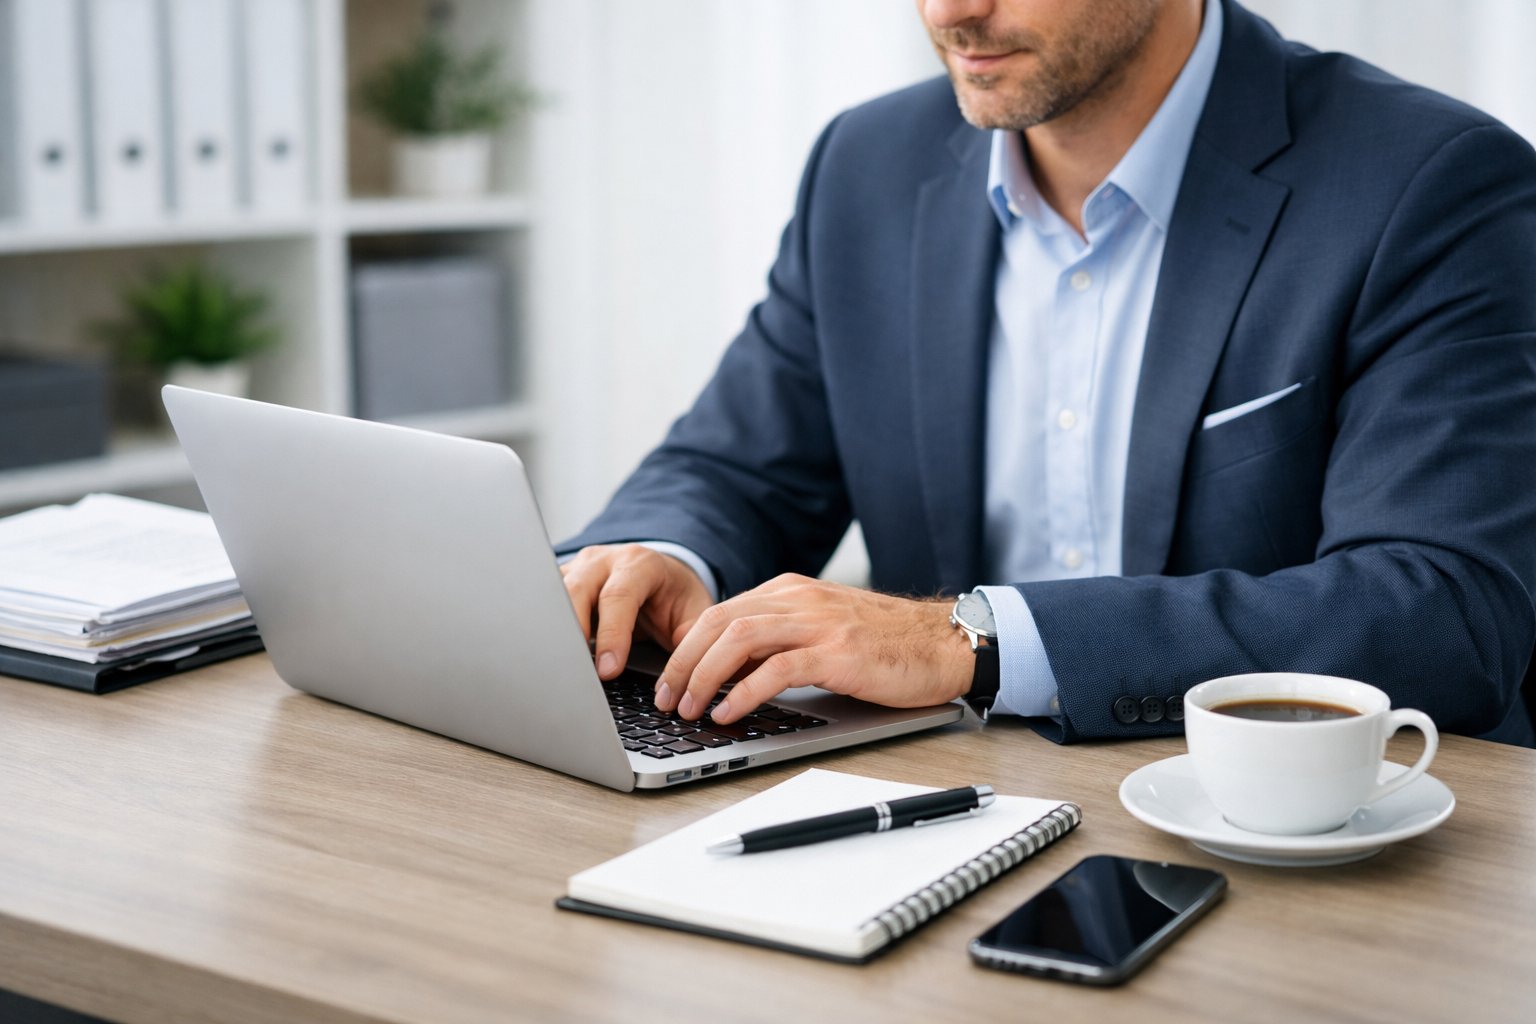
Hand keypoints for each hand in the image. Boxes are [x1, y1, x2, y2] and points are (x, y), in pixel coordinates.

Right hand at [560, 544, 713, 680]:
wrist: (662, 575)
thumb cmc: (676, 597)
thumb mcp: (694, 614)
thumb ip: (690, 641)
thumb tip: (678, 679)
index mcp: (640, 564)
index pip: (619, 596)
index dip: (612, 635)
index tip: (608, 671)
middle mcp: (604, 560)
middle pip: (577, 590)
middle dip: (574, 633)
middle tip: (577, 672)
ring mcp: (578, 568)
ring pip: (553, 594)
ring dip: (554, 630)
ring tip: (559, 666)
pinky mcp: (561, 581)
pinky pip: (545, 601)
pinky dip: (546, 627)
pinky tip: (549, 653)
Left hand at [653, 574, 973, 722]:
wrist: (944, 642)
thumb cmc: (886, 644)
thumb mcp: (823, 630)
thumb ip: (780, 638)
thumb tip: (729, 672)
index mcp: (791, 591)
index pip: (720, 612)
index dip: (686, 647)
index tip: (669, 680)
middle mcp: (799, 599)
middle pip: (719, 623)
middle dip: (683, 663)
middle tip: (666, 699)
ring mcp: (818, 623)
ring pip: (739, 640)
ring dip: (704, 677)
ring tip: (689, 708)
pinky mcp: (838, 652)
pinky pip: (776, 669)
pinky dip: (743, 692)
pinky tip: (728, 712)